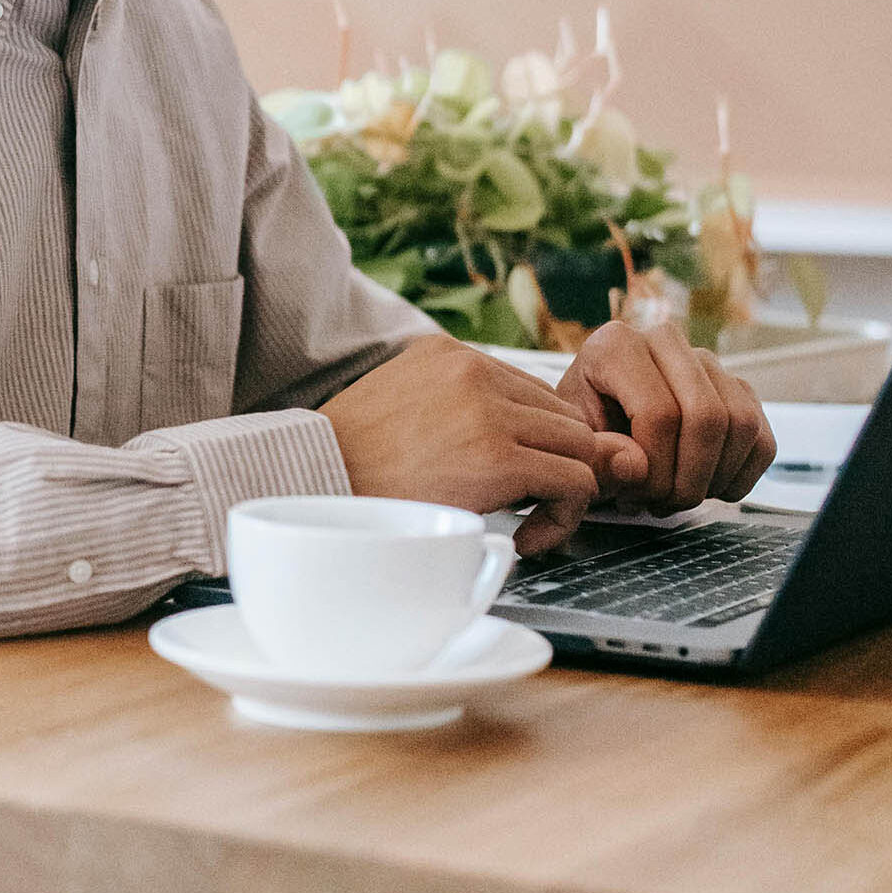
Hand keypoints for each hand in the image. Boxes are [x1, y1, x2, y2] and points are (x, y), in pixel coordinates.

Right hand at [320, 333, 649, 554]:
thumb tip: (510, 444)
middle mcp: (474, 371)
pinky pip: (575, 481)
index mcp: (449, 355)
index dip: (537, 443)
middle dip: (560, 464)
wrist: (310, 485)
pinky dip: (565, 515)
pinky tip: (527, 537)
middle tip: (530, 507)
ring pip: (581, 447)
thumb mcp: (400, 411)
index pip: (533, 393)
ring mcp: (488, 410)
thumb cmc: (346, 465)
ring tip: (529, 524)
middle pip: (565, 417)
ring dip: (566, 491)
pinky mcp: (499, 456)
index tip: (520, 482)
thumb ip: (454, 414)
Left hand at [555, 320, 775, 512]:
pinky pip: (761, 436)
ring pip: (741, 424)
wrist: (599, 425)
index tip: (635, 498)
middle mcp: (665, 341)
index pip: (660, 413)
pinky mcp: (736, 388)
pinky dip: (742, 475)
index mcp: (616, 346)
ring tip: (678, 497)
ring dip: (715, 479)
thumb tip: (637, 467)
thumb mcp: (576, 449)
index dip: (655, 472)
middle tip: (662, 504)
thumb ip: (598, 460)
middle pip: (707, 417)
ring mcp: (706, 362)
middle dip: (689, 480)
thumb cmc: (586, 436)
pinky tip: (707, 488)